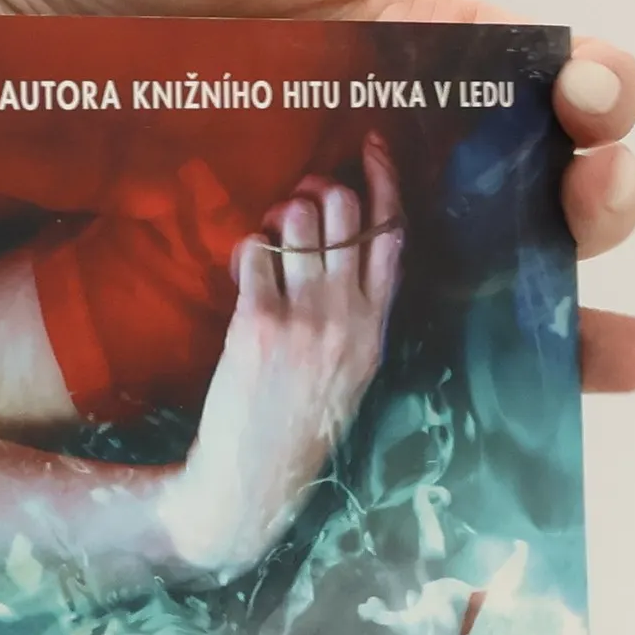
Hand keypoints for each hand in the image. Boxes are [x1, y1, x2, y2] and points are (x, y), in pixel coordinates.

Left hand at [0, 0, 634, 394]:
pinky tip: (597, 379)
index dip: (575, 84)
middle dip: (592, 186)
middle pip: (518, 171)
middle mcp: (360, 136)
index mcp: (359, 32)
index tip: (592, 100)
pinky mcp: (274, 301)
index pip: (503, 64)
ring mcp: (322, 226)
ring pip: (484, 266)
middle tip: (597, 198)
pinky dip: (506, 360)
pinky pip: (396, 333)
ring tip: (618, 308)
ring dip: (575, 290)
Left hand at [159, 136, 402, 573]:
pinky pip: (254, 252)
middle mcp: (348, 320)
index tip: (368, 146)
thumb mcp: (348, 375)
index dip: (381, 180)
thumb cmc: (296, 431)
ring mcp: (306, 322)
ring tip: (265, 242)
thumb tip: (343, 250)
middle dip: (317, 192)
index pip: (392, 235)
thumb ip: (356, 316)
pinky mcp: (259, 327)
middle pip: (346, 212)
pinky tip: (242, 269)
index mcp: (376, 331)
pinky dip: (245, 248)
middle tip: (293, 209)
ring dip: (277, 215)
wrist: (251, 487)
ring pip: (300, 218)